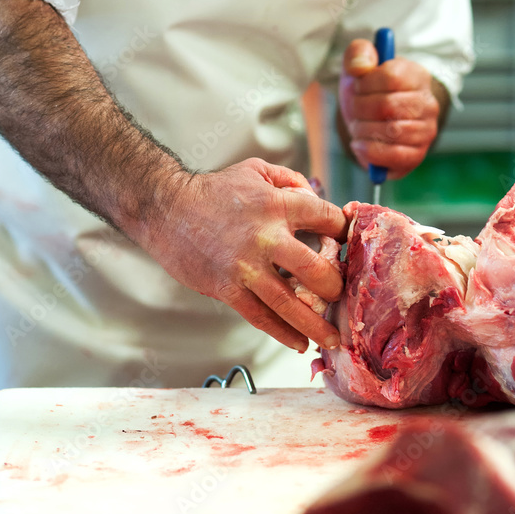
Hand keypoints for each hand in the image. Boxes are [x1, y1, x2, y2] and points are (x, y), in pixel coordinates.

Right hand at [137, 159, 346, 351]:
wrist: (166, 209)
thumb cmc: (213, 191)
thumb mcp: (256, 171)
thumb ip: (291, 181)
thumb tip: (316, 198)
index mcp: (279, 205)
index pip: (328, 220)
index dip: (344, 234)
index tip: (348, 249)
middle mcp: (267, 238)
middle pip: (317, 271)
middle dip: (335, 288)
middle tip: (340, 297)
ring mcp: (247, 268)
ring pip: (291, 305)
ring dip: (316, 326)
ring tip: (331, 339)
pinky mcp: (228, 290)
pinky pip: (262, 318)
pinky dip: (284, 334)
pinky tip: (299, 342)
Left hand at [339, 39, 440, 179]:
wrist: (370, 124)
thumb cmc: (366, 93)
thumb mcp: (359, 68)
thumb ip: (358, 54)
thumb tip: (361, 67)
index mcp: (417, 76)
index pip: (391, 76)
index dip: (366, 83)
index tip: (357, 88)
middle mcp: (428, 104)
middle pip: (388, 105)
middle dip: (361, 109)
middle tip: (354, 110)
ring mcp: (426, 132)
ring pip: (392, 131)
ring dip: (364, 130)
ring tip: (357, 127)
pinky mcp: (416, 156)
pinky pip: (395, 155)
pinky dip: (371, 151)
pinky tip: (359, 144)